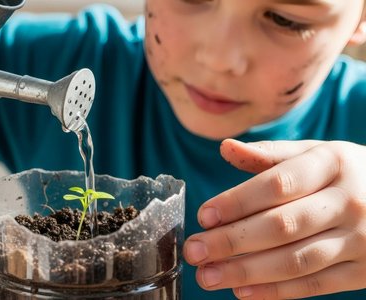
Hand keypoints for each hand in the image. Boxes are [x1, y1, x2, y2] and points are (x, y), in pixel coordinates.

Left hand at [183, 139, 365, 298]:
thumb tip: (225, 147)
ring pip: (295, 261)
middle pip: (281, 226)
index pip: (277, 184)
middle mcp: (348, 201)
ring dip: (246, 272)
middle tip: (195, 251)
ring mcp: (359, 240)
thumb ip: (270, 153)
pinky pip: (315, 285)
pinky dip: (276, 291)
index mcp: (332, 164)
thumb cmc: (343, 173)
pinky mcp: (362, 271)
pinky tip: (242, 292)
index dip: (238, 201)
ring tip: (208, 276)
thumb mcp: (315, 153)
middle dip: (232, 241)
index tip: (204, 216)